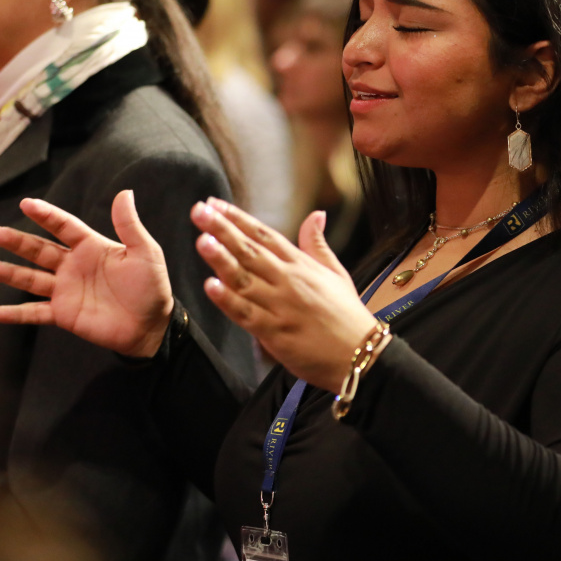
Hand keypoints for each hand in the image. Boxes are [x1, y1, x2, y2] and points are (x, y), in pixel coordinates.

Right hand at [0, 190, 173, 357]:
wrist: (152, 326)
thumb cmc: (152, 287)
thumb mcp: (146, 252)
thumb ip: (129, 225)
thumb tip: (124, 192)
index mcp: (91, 247)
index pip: (64, 226)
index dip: (46, 215)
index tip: (27, 203)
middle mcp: (73, 266)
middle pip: (40, 250)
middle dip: (18, 242)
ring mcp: (66, 291)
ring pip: (31, 279)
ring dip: (9, 274)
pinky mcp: (64, 315)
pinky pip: (34, 313)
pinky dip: (15, 314)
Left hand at [191, 198, 377, 390]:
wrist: (361, 355)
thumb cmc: (348, 315)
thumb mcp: (337, 273)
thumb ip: (318, 244)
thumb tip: (316, 214)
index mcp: (301, 265)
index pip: (265, 235)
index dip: (239, 218)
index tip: (215, 205)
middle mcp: (289, 281)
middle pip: (250, 250)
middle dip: (223, 229)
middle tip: (200, 211)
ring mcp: (280, 306)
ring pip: (244, 279)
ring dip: (221, 259)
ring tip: (202, 240)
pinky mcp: (275, 333)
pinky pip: (246, 314)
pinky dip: (228, 301)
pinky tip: (210, 287)